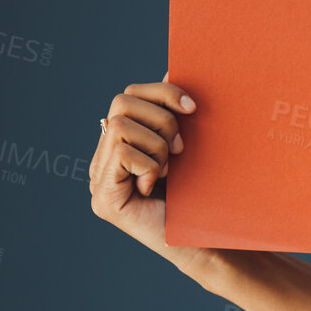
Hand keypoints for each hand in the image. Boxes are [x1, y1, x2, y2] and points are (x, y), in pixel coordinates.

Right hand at [89, 71, 209, 275]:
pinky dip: (149, 165)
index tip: (194, 107)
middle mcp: (106, 157)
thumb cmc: (206, 195)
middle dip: (162, 120)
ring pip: (120, 123)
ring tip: (170, 172)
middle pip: (122, 101)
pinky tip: (156, 188)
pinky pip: (121, 151)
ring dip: (158, 146)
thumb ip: (176, 113)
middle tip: (183, 149)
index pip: (131, 94)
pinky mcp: (103, 197)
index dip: (162, 92)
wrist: (211, 243)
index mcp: (125, 142)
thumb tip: (174, 67)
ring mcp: (99, 178)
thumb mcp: (192, 146)